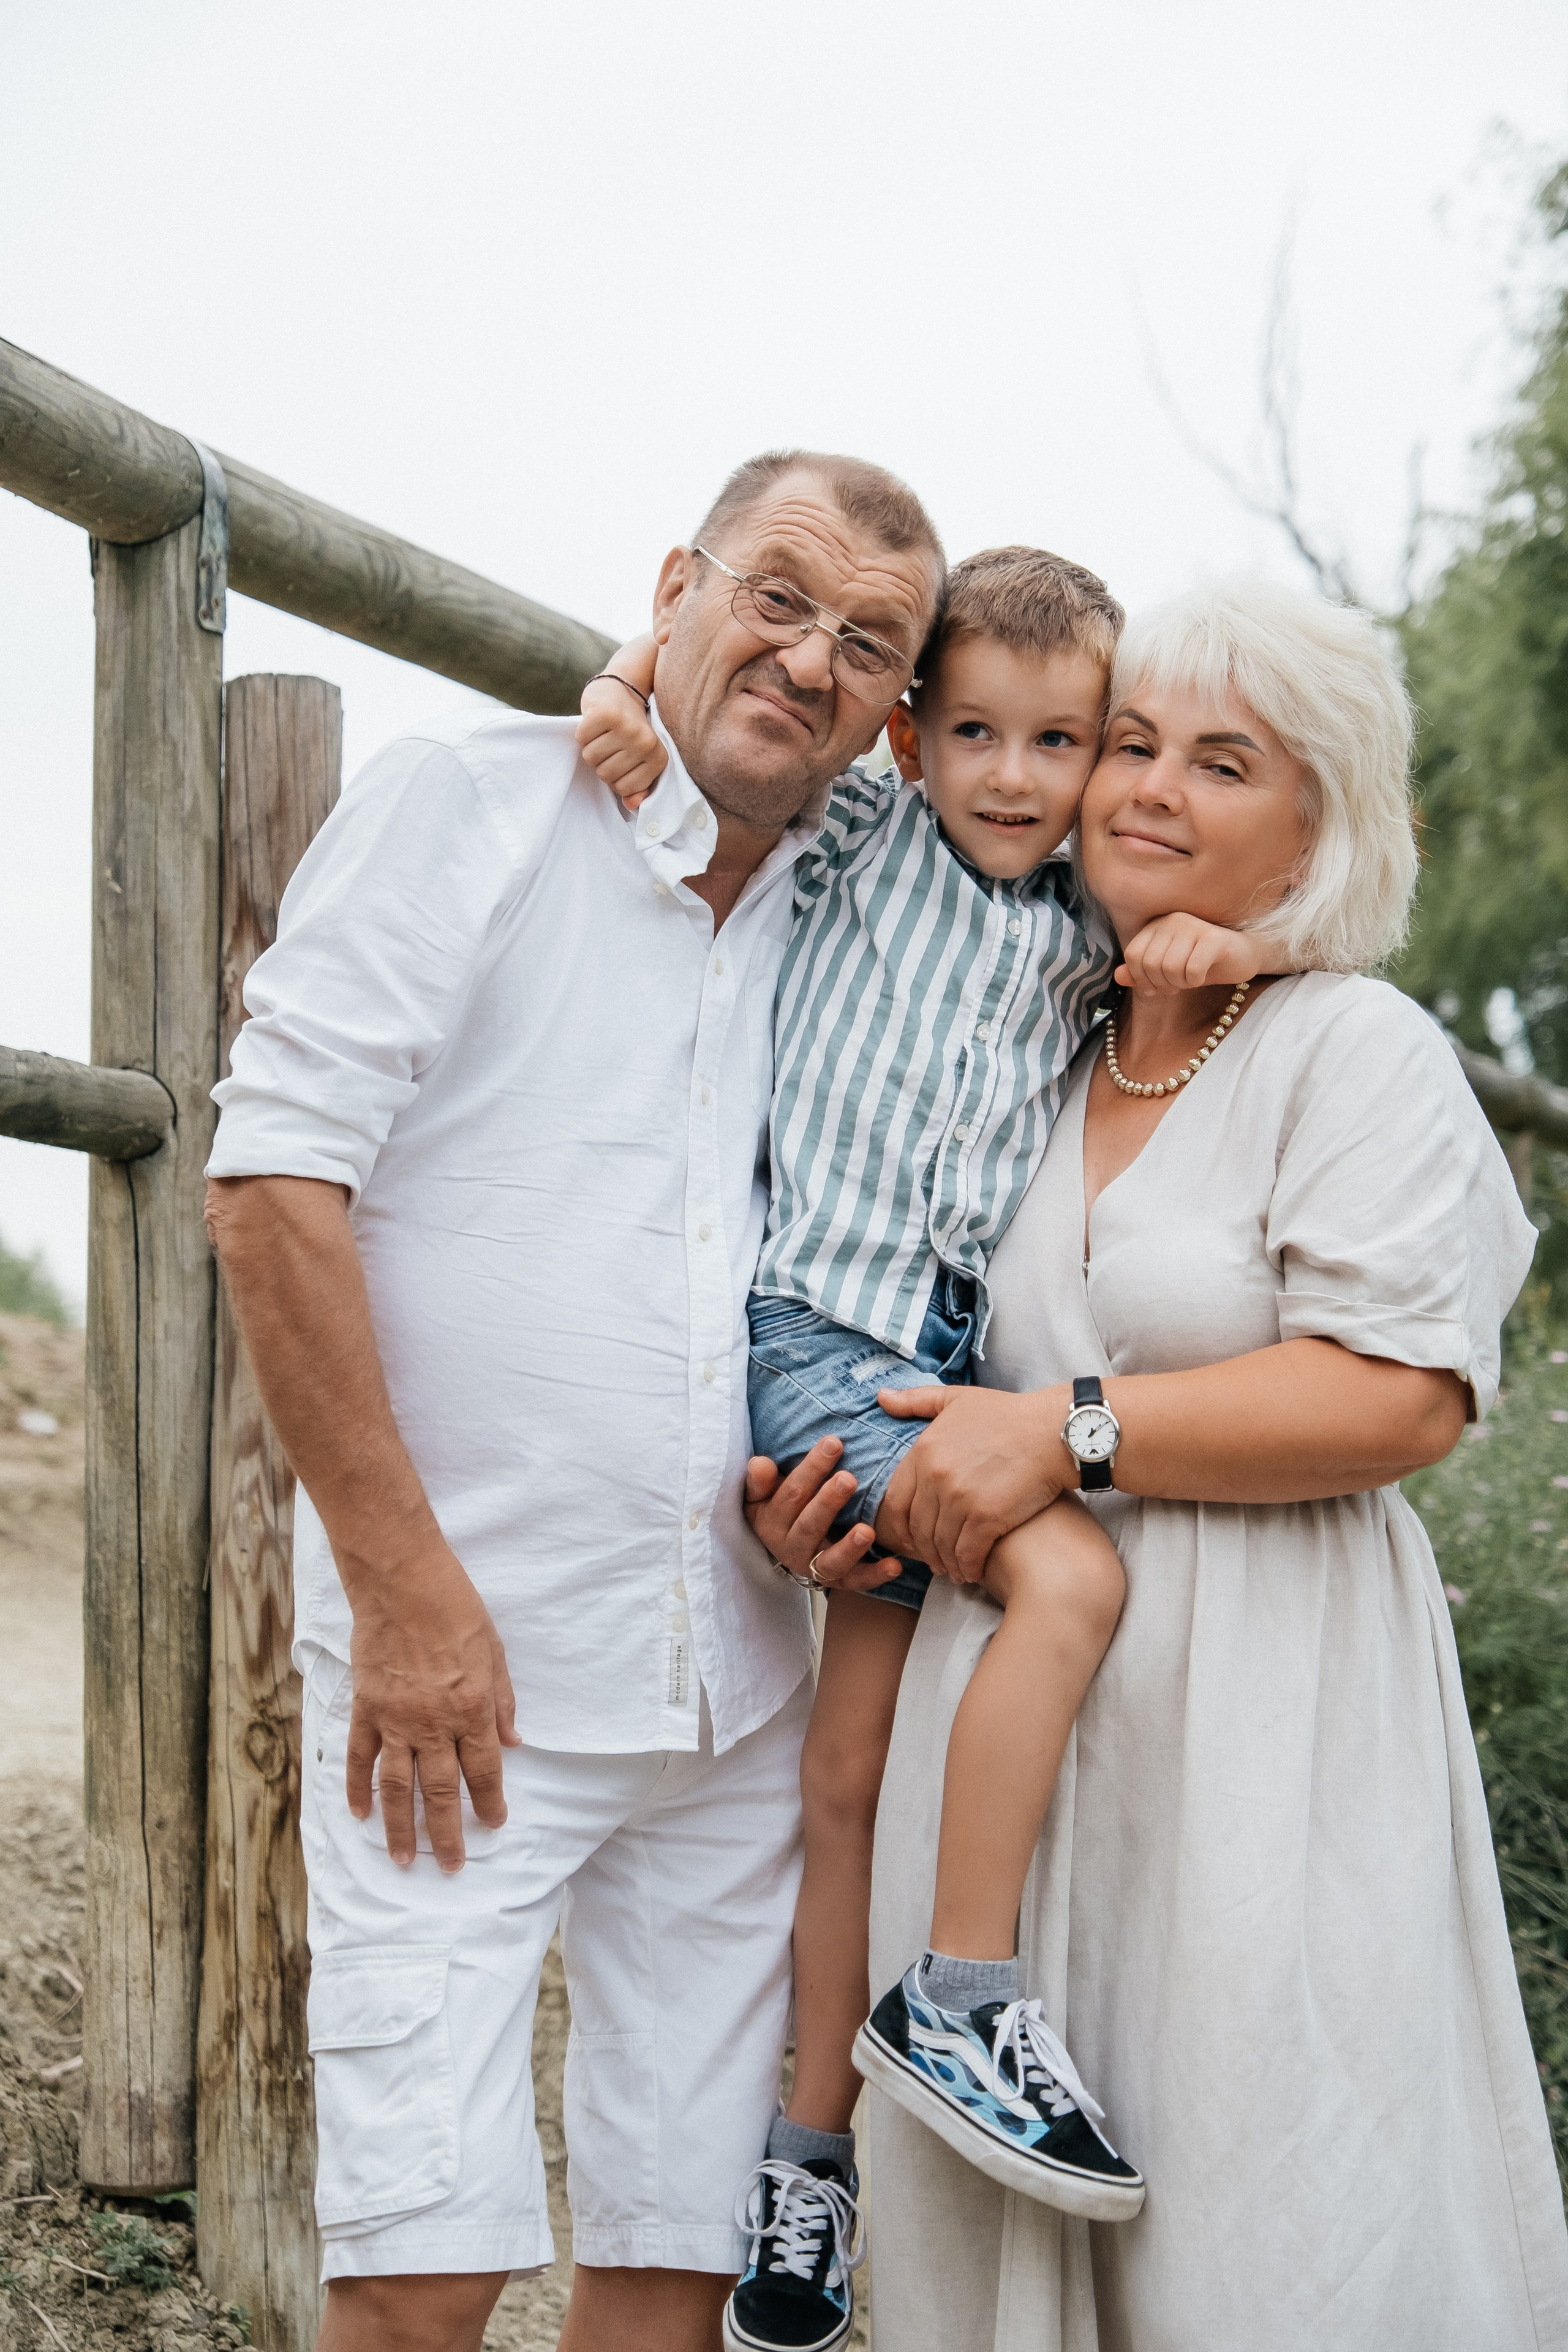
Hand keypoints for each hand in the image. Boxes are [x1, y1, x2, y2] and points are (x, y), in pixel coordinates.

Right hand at [343, 1534, 520, 1871]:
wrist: (402, 1583)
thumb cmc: (455, 1610)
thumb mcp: (494, 1652)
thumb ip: (502, 1701)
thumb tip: (513, 1742)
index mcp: (472, 1709)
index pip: (484, 1771)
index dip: (490, 1802)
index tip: (494, 1824)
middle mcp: (434, 1724)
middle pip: (442, 1792)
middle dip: (448, 1834)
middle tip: (450, 1866)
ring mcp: (395, 1720)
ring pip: (398, 1787)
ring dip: (400, 1827)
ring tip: (403, 1860)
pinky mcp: (366, 1708)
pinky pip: (360, 1759)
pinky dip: (358, 1788)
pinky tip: (360, 1814)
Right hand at [576, 678, 667, 809]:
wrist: (622, 688)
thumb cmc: (629, 731)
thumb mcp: (638, 761)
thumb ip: (636, 787)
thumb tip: (632, 804)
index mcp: (658, 757)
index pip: (624, 789)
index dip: (615, 778)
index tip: (620, 760)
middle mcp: (644, 742)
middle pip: (606, 775)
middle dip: (602, 763)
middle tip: (610, 744)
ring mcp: (626, 727)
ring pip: (591, 758)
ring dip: (591, 747)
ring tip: (603, 735)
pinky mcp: (606, 714)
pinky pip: (582, 738)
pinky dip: (583, 732)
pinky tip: (596, 723)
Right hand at [745, 1440, 911, 1593]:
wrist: (787, 1545)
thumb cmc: (779, 1506)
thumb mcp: (762, 1494)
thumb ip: (760, 1480)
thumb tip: (760, 1463)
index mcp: (771, 1522)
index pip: (791, 1494)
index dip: (811, 1469)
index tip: (833, 1442)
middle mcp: (791, 1548)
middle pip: (810, 1525)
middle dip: (829, 1502)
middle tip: (848, 1479)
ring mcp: (814, 1567)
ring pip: (830, 1562)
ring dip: (849, 1548)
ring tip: (866, 1531)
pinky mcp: (839, 1581)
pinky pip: (856, 1582)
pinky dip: (875, 1575)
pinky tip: (894, 1565)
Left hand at [875, 1384, 1071, 1580]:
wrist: (1053, 1431)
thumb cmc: (1009, 1414)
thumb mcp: (957, 1399)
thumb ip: (916, 1401)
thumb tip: (882, 1397)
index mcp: (924, 1451)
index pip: (896, 1501)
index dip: (900, 1526)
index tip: (910, 1539)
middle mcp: (936, 1476)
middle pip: (918, 1528)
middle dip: (924, 1550)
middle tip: (934, 1561)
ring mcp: (960, 1498)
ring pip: (941, 1545)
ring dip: (946, 1563)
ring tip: (954, 1571)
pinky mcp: (987, 1518)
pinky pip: (967, 1553)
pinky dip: (968, 1567)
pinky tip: (973, 1571)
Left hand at [1115, 913, 1264, 993]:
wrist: (1243, 957)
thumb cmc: (1202, 963)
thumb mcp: (1168, 970)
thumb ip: (1142, 972)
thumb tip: (1118, 977)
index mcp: (1158, 925)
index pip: (1133, 955)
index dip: (1141, 978)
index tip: (1156, 988)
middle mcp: (1173, 919)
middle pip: (1150, 963)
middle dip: (1162, 984)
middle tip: (1176, 987)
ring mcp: (1194, 926)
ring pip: (1170, 968)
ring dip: (1180, 984)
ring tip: (1191, 979)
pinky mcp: (1214, 938)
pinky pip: (1192, 971)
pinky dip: (1196, 981)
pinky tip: (1204, 975)